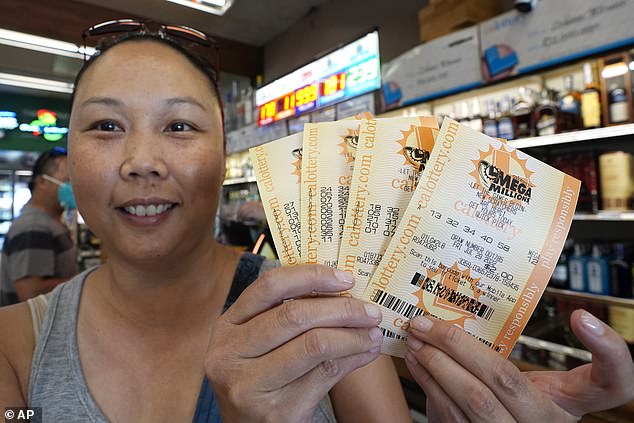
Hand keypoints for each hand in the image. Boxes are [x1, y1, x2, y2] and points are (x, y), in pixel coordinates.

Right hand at [205, 265, 382, 421]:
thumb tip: (342, 290)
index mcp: (226, 327)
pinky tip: (366, 353)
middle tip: (369, 310)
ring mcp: (250, 385)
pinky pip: (326, 374)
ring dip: (353, 335)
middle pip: (294, 315)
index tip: (344, 278)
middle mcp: (230, 355)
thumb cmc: (261, 382)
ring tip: (372, 333)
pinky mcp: (277, 411)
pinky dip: (354, 359)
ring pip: (314, 345)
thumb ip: (286, 316)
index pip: (269, 286)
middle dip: (341, 309)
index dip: (311, 276)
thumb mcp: (258, 346)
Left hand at [403, 310, 633, 422]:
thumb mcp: (526, 384)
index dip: (609, 352)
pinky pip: (451, 414)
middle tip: (427, 321)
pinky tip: (416, 361)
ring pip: (474, 399)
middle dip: (458, 345)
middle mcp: (546, 422)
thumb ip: (508, 360)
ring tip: (415, 337)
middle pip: (506, 378)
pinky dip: (429, 383)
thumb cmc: (510, 407)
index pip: (613, 383)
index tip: (582, 317)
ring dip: (436, 363)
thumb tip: (461, 316)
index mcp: (567, 403)